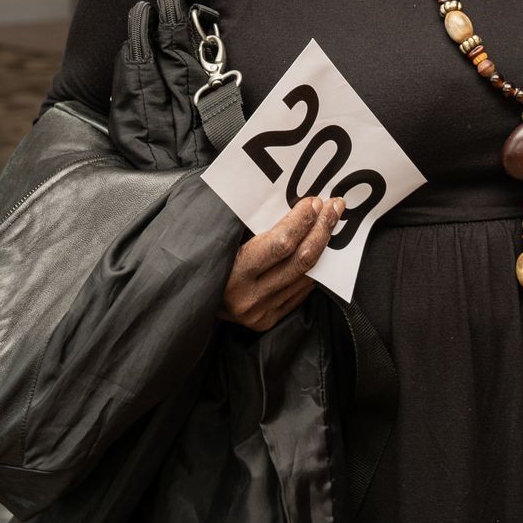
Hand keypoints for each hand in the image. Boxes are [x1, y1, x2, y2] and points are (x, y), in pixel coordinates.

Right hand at [217, 196, 342, 330]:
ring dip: (323, 246)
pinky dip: (314, 268)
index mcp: (233, 274)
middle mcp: (249, 297)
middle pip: (300, 258)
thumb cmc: (205, 260)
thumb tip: (289, 202)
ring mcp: (261, 312)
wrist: (188, 302)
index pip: (280, 243)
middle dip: (321, 228)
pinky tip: (320, 249)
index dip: (301, 220)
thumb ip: (251, 226)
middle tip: (334, 206)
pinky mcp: (268, 321)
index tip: (313, 201)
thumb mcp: (221, 240)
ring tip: (331, 222)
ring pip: (306, 275)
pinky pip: (301, 291)